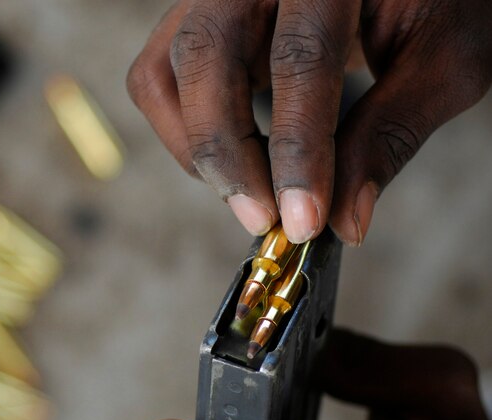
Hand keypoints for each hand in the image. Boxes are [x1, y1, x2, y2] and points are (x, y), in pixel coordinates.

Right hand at [127, 0, 491, 244]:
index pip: (298, 59)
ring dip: (199, 148)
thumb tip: (344, 221)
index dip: (296, 149)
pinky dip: (182, 131)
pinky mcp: (194, 21)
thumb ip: (392, 132)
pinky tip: (233, 158)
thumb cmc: (434, 5)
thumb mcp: (442, 61)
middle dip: (228, 155)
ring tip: (251, 191)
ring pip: (162, 73)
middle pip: (206, 58)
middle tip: (262, 219)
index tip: (302, 221)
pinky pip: (155, 78)